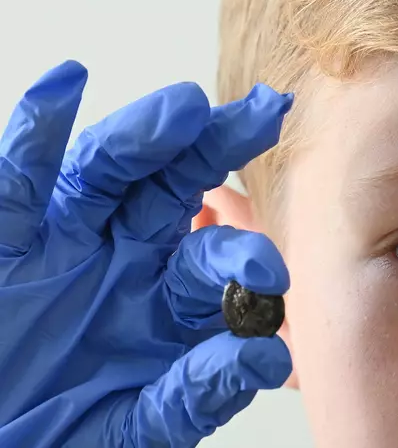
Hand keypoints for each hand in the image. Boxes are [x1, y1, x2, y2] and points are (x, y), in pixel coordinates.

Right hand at [0, 61, 292, 446]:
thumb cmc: (64, 431)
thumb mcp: (139, 422)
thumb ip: (198, 391)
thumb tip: (267, 357)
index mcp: (169, 296)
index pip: (218, 254)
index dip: (246, 252)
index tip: (270, 269)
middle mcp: (127, 253)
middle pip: (179, 187)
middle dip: (219, 149)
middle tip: (264, 115)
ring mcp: (67, 237)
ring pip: (111, 172)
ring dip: (144, 136)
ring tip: (184, 108)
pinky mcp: (6, 235)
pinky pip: (19, 179)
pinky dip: (36, 134)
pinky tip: (62, 86)